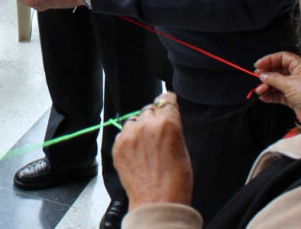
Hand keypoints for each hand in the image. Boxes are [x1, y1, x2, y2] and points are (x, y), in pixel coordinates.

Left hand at [114, 93, 192, 208]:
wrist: (157, 202)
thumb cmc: (175, 181)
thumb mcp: (183, 149)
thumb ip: (173, 129)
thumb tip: (168, 119)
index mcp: (167, 123)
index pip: (166, 99)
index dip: (168, 101)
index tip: (167, 101)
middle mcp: (146, 125)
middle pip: (150, 109)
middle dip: (154, 118)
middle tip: (158, 134)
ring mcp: (129, 135)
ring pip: (134, 120)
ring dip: (139, 128)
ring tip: (146, 146)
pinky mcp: (118, 146)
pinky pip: (123, 134)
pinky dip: (129, 140)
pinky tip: (137, 154)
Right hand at [254, 52, 300, 124]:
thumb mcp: (289, 84)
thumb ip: (273, 78)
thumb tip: (263, 75)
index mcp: (300, 66)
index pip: (282, 57)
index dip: (269, 60)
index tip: (258, 65)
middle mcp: (298, 75)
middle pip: (278, 70)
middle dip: (267, 74)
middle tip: (257, 77)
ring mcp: (296, 87)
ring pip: (278, 83)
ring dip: (267, 86)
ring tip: (260, 90)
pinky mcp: (294, 99)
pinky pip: (279, 94)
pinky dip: (271, 96)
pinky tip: (264, 97)